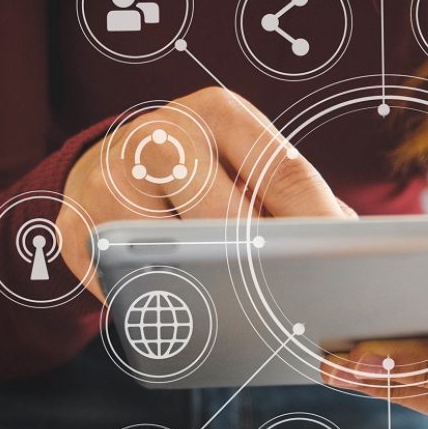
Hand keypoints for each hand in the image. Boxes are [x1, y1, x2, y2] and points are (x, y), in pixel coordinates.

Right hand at [58, 87, 351, 300]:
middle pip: (233, 219)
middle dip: (269, 267)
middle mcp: (161, 135)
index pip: (286, 174)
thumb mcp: (248, 163)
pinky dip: (169, 307)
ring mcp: (112, 180)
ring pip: (183, 256)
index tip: (348, 268)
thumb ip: (296, 196)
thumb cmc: (203, 175)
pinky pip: (136, 285)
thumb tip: (348, 243)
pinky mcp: (80, 230)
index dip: (321, 227)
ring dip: (217, 292)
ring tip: (250, 313)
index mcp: (219, 113)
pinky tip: (195, 315)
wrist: (107, 168)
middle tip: (299, 303)